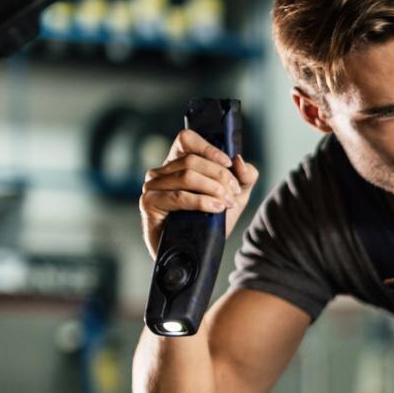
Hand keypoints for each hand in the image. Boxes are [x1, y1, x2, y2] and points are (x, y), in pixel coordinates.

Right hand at [140, 128, 259, 258]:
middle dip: (220, 176)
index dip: (208, 147)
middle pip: (192, 161)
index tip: (228, 163)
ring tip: (227, 202)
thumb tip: (239, 160)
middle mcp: (162, 171)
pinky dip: (201, 201)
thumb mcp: (235, 197)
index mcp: (178, 163)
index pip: (186, 139)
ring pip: (187, 176)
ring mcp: (152, 186)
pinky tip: (215, 208)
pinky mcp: (149, 203)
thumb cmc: (212, 221)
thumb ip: (244, 177)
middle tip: (234, 193)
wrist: (197, 253)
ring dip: (213, 189)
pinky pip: (179, 196)